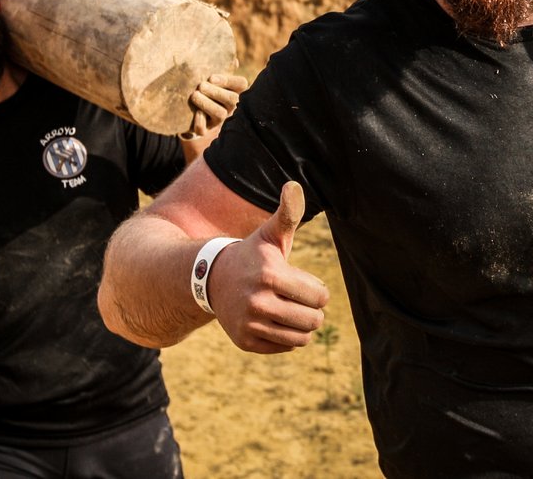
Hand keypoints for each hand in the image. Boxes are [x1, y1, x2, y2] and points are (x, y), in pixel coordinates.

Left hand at [181, 73, 248, 138]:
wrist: (190, 111)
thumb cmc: (205, 88)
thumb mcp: (213, 78)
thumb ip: (222, 68)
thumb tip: (234, 61)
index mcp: (234, 91)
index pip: (241, 84)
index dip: (228, 81)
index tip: (211, 77)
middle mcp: (230, 106)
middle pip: (232, 100)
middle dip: (216, 92)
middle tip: (201, 85)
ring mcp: (218, 120)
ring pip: (220, 114)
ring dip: (207, 104)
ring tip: (194, 95)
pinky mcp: (205, 130)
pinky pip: (204, 130)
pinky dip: (200, 122)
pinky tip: (196, 113)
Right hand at [209, 181, 329, 353]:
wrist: (212, 278)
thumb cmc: (252, 254)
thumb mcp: (269, 233)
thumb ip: (288, 213)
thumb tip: (293, 185)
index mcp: (271, 274)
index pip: (320, 297)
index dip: (318, 290)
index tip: (305, 283)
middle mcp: (257, 302)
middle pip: (313, 320)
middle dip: (313, 310)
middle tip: (300, 300)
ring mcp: (249, 324)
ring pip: (300, 338)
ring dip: (302, 326)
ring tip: (292, 311)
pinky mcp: (244, 341)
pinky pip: (284, 347)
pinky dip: (285, 337)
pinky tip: (274, 320)